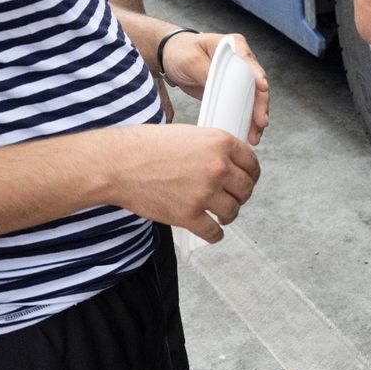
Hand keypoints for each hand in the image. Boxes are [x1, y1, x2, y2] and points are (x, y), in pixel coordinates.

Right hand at [113, 124, 261, 242]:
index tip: (246, 180)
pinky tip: (211, 231)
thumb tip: (227, 162)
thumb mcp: (188, 134)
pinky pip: (213, 232)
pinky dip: (214, 234)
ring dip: (228, 214)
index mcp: (220, 143)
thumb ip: (212, 148)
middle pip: (246, 189)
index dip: (250, 174)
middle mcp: (217, 167)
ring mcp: (204, 193)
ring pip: (233, 211)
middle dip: (240, 195)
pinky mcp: (188, 215)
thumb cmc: (146, 146)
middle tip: (231, 197)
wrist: (119, 164)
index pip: (251, 163)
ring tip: (219, 213)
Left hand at [160, 30, 271, 144]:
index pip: (249, 61)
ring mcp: (239, 75)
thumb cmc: (181, 51)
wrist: (171, 57)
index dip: (258, 75)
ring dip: (256, 116)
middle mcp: (242, 59)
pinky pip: (244, 104)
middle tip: (260, 121)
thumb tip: (218, 85)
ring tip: (255, 134)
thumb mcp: (190, 59)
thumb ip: (206, 70)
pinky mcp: (233, 89)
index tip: (263, 87)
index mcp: (234, 45)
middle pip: (257, 83)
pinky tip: (248, 131)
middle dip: (260, 104)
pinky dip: (246, 118)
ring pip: (254, 97)